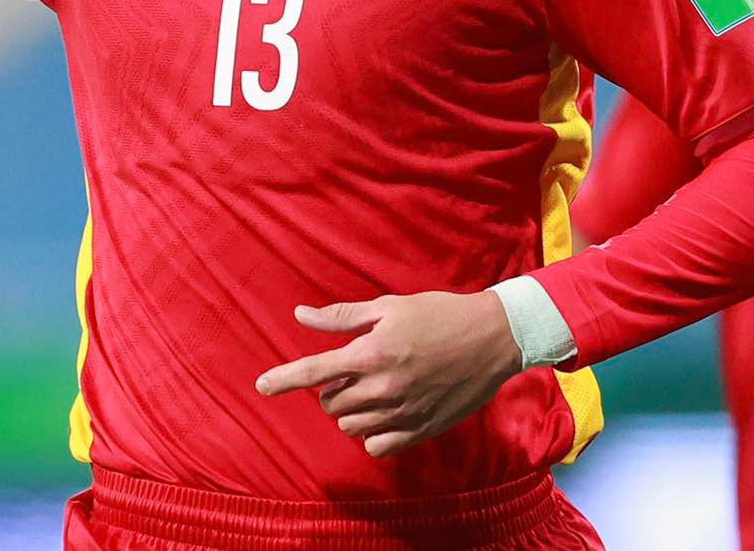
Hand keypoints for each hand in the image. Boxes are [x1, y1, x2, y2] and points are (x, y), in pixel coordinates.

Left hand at [255, 291, 521, 457]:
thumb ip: (343, 317)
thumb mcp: (390, 307)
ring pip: (351, 427)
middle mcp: (383, 387)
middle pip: (330, 404)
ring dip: (351, 411)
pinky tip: (385, 413)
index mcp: (372, 352)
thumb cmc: (439, 314)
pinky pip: (378, 446)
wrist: (492, 338)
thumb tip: (302, 315)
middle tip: (353, 371)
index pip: (314, 371)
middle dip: (332, 389)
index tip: (261, 386)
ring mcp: (403, 412)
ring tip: (372, 390)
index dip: (283, 379)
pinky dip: (373, 433)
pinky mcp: (421, 429)